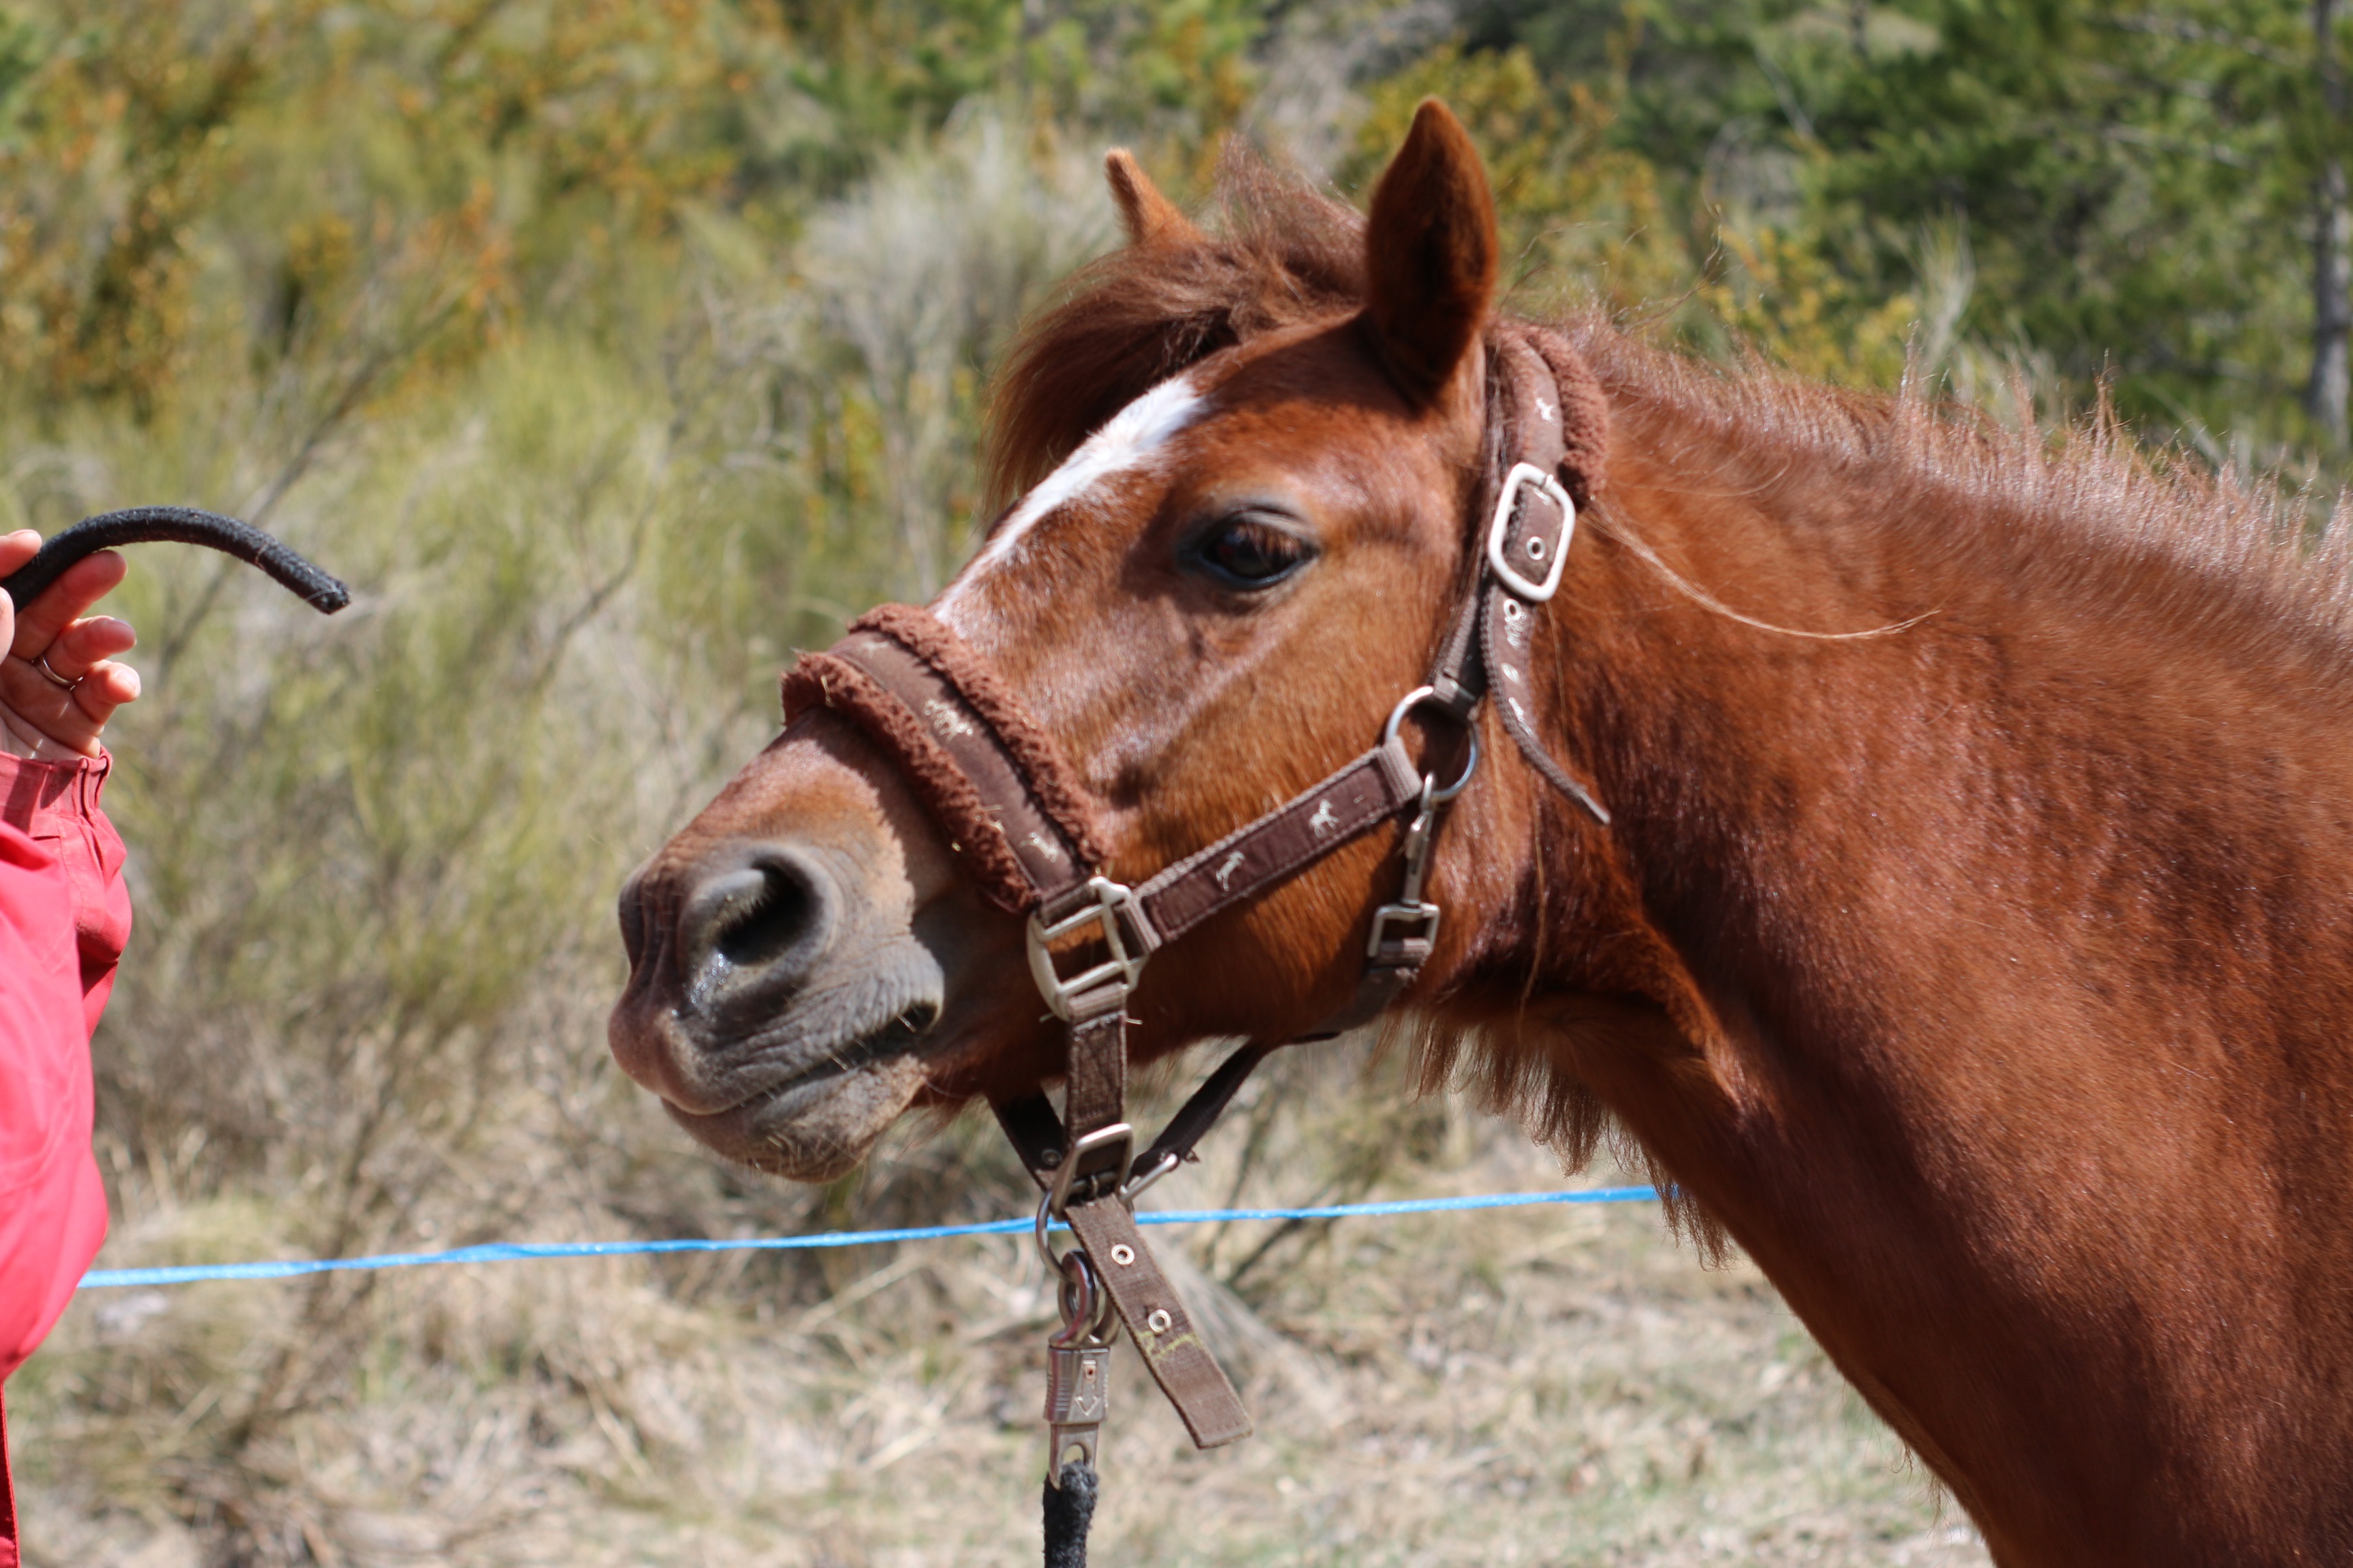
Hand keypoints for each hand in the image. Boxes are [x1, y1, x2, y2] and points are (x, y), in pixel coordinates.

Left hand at [0, 530, 139, 760]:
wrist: (6, 850)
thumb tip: (0, 590)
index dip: (4, 565)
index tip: (33, 544)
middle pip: (31, 614)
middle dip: (71, 588)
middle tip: (110, 564)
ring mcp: (30, 702)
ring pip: (70, 650)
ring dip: (100, 637)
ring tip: (121, 636)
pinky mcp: (69, 732)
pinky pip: (96, 696)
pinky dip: (114, 684)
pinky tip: (121, 686)